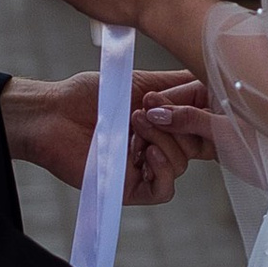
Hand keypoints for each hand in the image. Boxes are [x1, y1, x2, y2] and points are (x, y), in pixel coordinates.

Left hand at [2, 70, 201, 204]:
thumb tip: (214, 76)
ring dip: (164, 140)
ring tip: (137, 122)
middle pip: (198, 146)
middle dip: (182, 122)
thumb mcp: (142, 82)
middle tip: (153, 106)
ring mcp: (145, 168)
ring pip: (182, 164)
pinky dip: (163, 171)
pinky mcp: (131, 189)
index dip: (206, 115)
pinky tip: (147, 153)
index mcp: (165, 123)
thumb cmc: (88, 95)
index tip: (199, 98)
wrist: (53, 113)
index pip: (202, 125)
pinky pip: (164, 190)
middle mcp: (159, 146)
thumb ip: (179, 84)